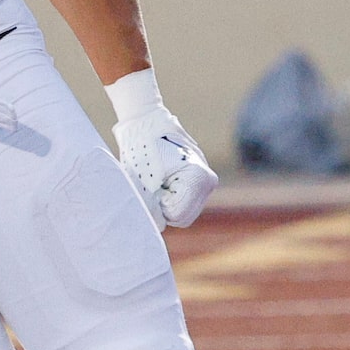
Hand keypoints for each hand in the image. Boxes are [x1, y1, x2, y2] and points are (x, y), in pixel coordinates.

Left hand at [114, 105, 216, 229]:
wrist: (145, 123)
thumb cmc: (141, 147)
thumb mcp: (141, 177)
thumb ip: (149, 204)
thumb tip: (155, 226)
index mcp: (199, 177)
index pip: (178, 214)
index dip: (158, 207)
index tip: (149, 187)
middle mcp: (208, 181)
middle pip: (183, 216)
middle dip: (162, 207)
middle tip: (150, 186)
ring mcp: (205, 182)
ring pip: (182, 211)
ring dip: (164, 202)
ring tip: (155, 181)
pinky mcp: (197, 182)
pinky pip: (182, 202)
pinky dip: (167, 197)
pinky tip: (160, 181)